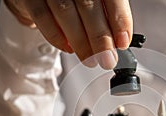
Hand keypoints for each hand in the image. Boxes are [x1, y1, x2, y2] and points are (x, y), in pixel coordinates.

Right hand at [5, 0, 132, 68]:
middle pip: (88, 5)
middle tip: (107, 60)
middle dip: (100, 38)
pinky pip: (42, 17)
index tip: (123, 43)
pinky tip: (69, 49)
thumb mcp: (94, 2)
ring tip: (91, 60)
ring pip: (66, 13)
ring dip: (81, 42)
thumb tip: (118, 41)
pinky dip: (57, 37)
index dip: (119, 19)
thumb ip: (105, 16)